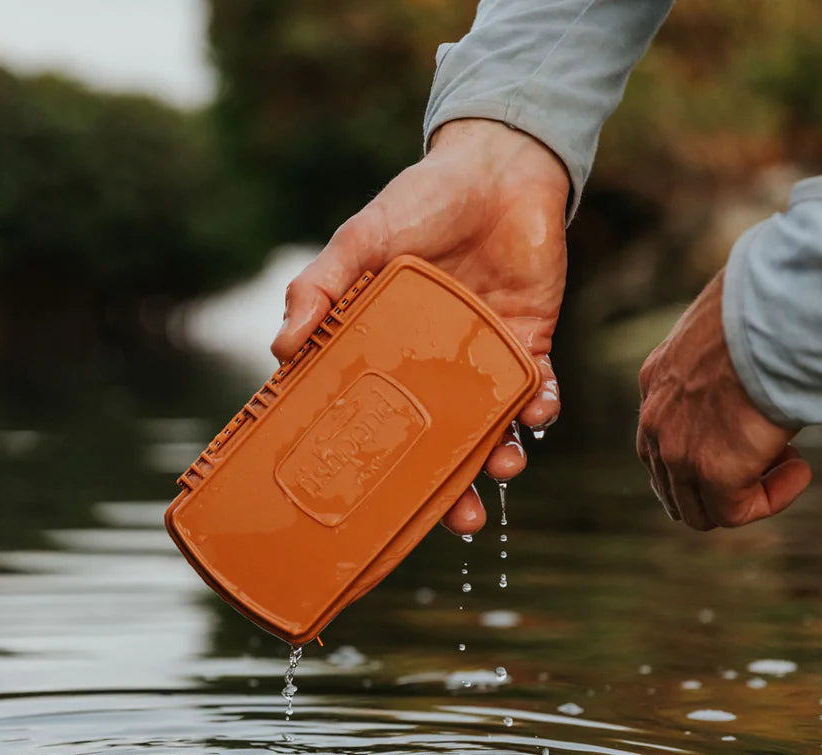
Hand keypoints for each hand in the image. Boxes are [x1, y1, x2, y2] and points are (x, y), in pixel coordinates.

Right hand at [273, 118, 568, 533]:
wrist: (498, 164)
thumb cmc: (420, 200)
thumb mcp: (359, 240)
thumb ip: (320, 288)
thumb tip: (281, 349)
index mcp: (385, 353)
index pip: (375, 420)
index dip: (374, 467)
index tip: (370, 512)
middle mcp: (432, 367)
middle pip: (439, 445)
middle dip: (450, 491)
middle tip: (458, 523)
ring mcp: (482, 359)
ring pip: (490, 429)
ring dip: (498, 457)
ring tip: (499, 470)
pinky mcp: (530, 341)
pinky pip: (537, 388)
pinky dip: (541, 407)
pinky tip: (538, 414)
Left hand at [636, 270, 812, 529]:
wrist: (778, 310)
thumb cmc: (771, 306)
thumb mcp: (733, 328)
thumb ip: (730, 358)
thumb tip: (768, 354)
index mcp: (657, 380)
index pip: (659, 442)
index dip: (705, 452)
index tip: (751, 428)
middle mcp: (655, 419)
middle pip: (673, 485)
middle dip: (723, 480)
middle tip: (772, 449)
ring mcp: (677, 449)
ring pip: (700, 508)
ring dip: (746, 492)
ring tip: (789, 457)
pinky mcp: (712, 471)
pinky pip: (735, 513)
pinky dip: (772, 498)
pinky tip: (800, 468)